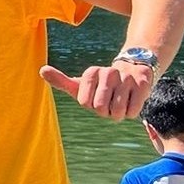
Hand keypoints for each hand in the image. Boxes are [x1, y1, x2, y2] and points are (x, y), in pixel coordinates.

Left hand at [39, 60, 154, 119]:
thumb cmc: (101, 86)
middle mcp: (108, 72)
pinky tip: (131, 100)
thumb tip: (41, 70)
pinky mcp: (142, 84)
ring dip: (118, 112)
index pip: (84, 102)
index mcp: (91, 72)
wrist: (133, 74)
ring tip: (120, 100)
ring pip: (117, 111)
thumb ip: (61, 81)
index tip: (95, 97)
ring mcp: (126, 77)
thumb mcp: (80, 84)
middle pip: (100, 108)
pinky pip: (132, 111)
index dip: (90, 105)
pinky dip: (131, 112)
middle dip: (104, 111)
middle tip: (109, 101)